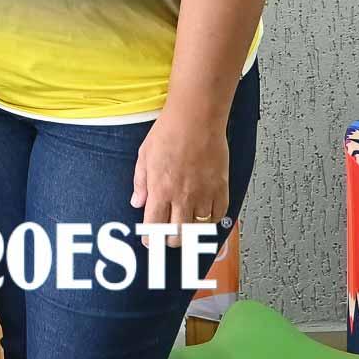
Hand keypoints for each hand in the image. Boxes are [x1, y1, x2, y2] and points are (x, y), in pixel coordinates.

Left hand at [131, 110, 228, 243]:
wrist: (196, 117)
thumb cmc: (170, 131)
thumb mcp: (144, 155)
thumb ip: (140, 183)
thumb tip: (137, 202)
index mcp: (160, 190)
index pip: (154, 228)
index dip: (152, 239)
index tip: (151, 240)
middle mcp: (182, 196)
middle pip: (178, 236)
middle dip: (171, 242)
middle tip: (169, 238)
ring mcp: (204, 194)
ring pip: (199, 229)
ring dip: (192, 232)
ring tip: (187, 227)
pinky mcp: (221, 187)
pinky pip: (219, 215)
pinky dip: (212, 220)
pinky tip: (206, 216)